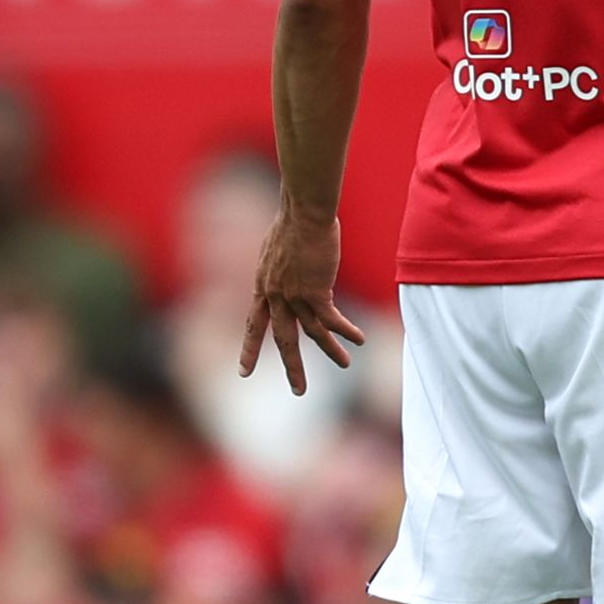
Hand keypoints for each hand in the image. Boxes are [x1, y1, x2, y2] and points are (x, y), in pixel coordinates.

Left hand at [237, 208, 365, 393]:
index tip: (244, 372)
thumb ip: (281, 267)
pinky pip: (332, 320)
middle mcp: (274, 296)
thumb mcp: (277, 248)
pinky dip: (345, 331)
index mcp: (262, 286)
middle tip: (299, 390)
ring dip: (331, 351)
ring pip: (313, 333)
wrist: (303, 213)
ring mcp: (293, 296)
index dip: (250, 349)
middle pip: (282, 339)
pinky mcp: (315, 292)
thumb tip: (292, 269)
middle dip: (292, 366)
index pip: (252, 324)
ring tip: (347, 366)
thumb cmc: (294, 221)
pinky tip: (359, 339)